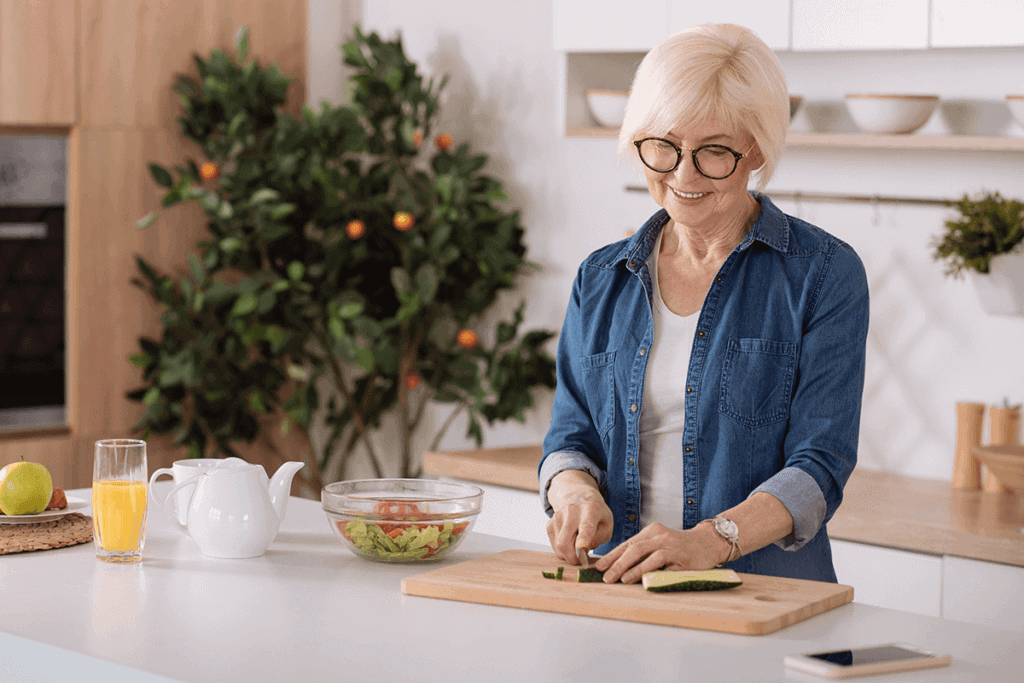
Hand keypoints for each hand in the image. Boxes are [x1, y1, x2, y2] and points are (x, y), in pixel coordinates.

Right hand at [545, 470, 612, 563]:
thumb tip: (582, 549)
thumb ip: (598, 538)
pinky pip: (554, 546)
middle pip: (565, 541)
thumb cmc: (597, 517)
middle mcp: (571, 510)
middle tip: (583, 559)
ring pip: (559, 546)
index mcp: (591, 510)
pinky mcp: (549, 523)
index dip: (583, 537)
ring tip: (578, 546)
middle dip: (573, 557)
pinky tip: (570, 542)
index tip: (582, 546)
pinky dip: (562, 550)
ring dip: (569, 554)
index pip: (586, 525)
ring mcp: (557, 516)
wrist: (581, 500)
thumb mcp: (607, 527)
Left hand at [593, 521, 729, 583]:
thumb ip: (642, 551)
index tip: (599, 567)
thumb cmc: (679, 547)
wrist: (708, 543)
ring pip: (647, 556)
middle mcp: (660, 536)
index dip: (611, 556)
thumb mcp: (659, 543)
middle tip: (605, 577)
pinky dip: (651, 573)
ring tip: (620, 579)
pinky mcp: (682, 559)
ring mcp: (671, 547)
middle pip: (634, 549)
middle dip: (617, 563)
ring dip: (632, 569)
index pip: (627, 544)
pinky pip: (664, 566)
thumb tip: (617, 566)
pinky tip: (642, 581)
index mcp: (651, 531)